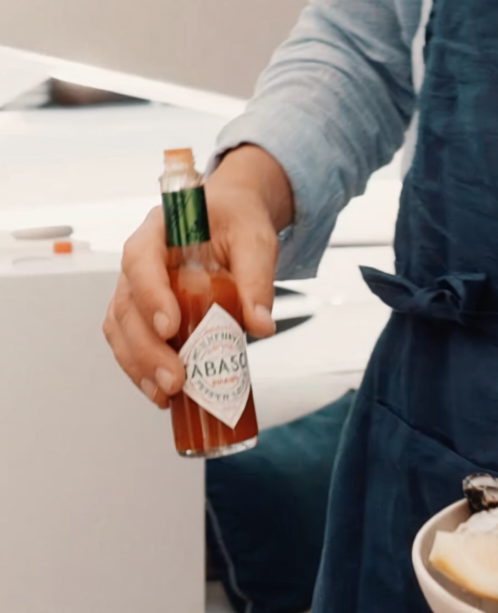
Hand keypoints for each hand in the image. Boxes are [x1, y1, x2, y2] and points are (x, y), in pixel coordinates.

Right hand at [102, 144, 292, 406]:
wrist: (230, 218)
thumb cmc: (237, 221)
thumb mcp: (256, 241)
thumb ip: (257, 279)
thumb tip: (261, 326)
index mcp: (159, 230)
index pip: (141, 261)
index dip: (150, 296)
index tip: (170, 326)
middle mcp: (139, 260)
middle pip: (126, 305)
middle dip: (147, 348)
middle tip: (175, 379)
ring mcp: (136, 287)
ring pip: (121, 328)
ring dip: (139, 365)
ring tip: (166, 395)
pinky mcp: (144, 311)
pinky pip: (129, 341)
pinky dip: (141, 368)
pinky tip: (161, 393)